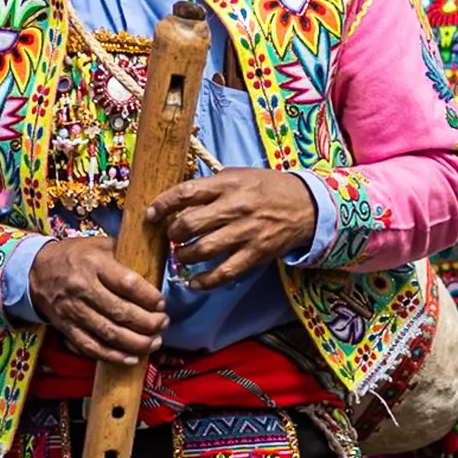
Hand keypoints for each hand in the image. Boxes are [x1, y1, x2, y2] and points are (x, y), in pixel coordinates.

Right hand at [28, 237, 164, 363]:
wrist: (36, 271)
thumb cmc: (75, 256)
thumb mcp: (98, 244)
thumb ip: (124, 254)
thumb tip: (155, 267)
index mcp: (94, 264)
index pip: (127, 284)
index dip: (148, 297)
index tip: (161, 303)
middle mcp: (82, 288)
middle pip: (120, 312)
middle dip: (148, 322)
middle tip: (163, 323)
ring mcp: (73, 311)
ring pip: (109, 333)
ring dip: (136, 343)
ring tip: (154, 343)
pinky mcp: (66, 328)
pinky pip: (91, 347)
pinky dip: (113, 356)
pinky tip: (131, 359)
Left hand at [147, 169, 316, 290]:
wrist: (306, 205)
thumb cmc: (267, 187)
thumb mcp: (239, 175)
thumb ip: (211, 186)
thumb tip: (178, 199)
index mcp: (228, 184)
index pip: (187, 192)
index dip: (164, 204)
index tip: (151, 213)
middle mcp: (235, 208)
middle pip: (190, 224)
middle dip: (172, 233)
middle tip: (171, 236)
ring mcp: (245, 233)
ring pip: (203, 250)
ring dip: (184, 255)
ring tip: (181, 255)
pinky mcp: (254, 254)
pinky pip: (224, 272)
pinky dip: (204, 281)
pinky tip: (193, 282)